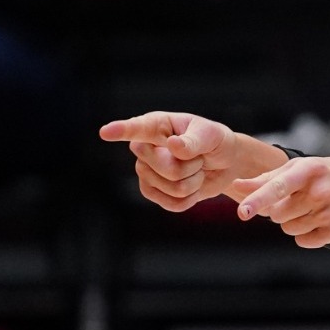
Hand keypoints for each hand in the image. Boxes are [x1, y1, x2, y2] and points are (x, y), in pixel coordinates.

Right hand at [100, 111, 249, 211]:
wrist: (224, 163)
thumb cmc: (215, 141)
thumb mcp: (211, 135)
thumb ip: (194, 141)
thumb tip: (173, 144)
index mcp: (156, 126)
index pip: (136, 129)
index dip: (121, 131)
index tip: (105, 132)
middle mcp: (144, 149)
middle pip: (163, 166)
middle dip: (191, 165)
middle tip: (198, 156)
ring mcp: (146, 172)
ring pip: (172, 187)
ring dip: (194, 181)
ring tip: (196, 168)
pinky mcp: (153, 192)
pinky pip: (173, 204)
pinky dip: (191, 198)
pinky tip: (192, 186)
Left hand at [233, 157, 329, 247]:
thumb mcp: (306, 167)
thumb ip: (270, 177)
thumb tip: (236, 185)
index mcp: (310, 170)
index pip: (278, 186)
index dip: (258, 199)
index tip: (243, 211)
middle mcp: (320, 191)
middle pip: (276, 213)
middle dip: (280, 210)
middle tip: (300, 200)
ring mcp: (329, 213)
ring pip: (288, 228)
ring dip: (293, 222)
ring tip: (315, 208)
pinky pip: (302, 241)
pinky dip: (306, 234)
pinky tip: (322, 220)